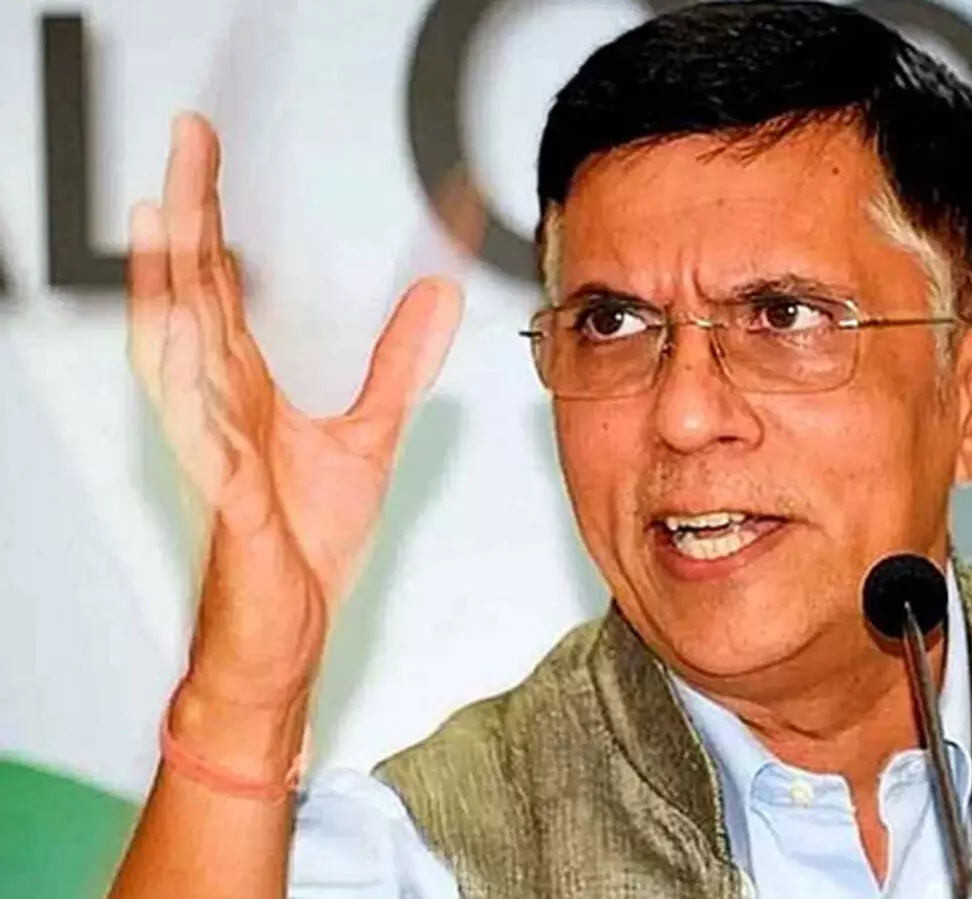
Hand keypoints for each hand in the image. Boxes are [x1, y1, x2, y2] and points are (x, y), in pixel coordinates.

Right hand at [128, 113, 464, 701]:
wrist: (290, 635)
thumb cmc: (305, 547)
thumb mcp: (371, 437)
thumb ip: (398, 364)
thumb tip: (437, 292)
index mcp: (246, 389)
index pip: (219, 284)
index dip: (211, 214)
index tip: (206, 147)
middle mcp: (220, 407)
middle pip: (192, 295)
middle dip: (186, 217)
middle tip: (186, 141)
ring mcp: (217, 449)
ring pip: (181, 351)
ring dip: (169, 283)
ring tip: (162, 212)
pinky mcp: (229, 499)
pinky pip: (206, 434)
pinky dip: (192, 385)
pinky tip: (183, 336)